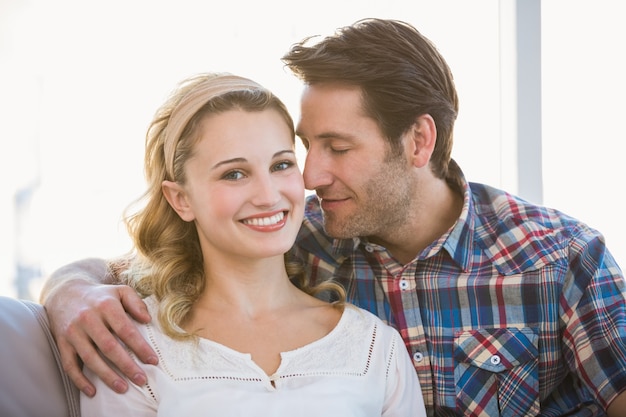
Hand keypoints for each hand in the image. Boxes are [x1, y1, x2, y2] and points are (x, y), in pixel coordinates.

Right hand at [44, 279, 156, 396]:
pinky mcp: (62, 343)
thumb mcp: (120, 291)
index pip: (126, 330)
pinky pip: (69, 365)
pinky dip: (79, 380)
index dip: (140, 347)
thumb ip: (136, 303)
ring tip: (123, 388)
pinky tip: (92, 391)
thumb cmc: (100, 296)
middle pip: (109, 347)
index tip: (153, 361)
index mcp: (106, 306)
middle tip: (141, 379)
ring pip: (91, 358)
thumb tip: (147, 319)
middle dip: (127, 366)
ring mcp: (73, 332)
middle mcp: (88, 319)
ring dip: (107, 376)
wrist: (66, 293)